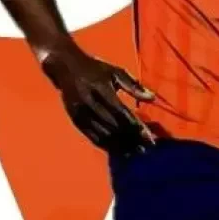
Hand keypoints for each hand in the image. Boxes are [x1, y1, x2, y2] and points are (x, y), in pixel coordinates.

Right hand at [40, 47, 156, 155]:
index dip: (135, 125)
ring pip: (103, 134)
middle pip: (113, 126)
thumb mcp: (115, 72)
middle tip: (146, 148)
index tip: (148, 136)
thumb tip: (152, 98)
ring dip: (120, 145)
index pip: (121, 112)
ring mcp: (80, 113)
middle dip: (131, 138)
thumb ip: (133, 86)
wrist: (66, 68)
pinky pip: (92, 136)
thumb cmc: (95, 69)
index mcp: (101, 88)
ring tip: (135, 152)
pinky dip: (106, 145)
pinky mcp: (75, 120)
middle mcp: (89, 103)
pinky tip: (118, 150)